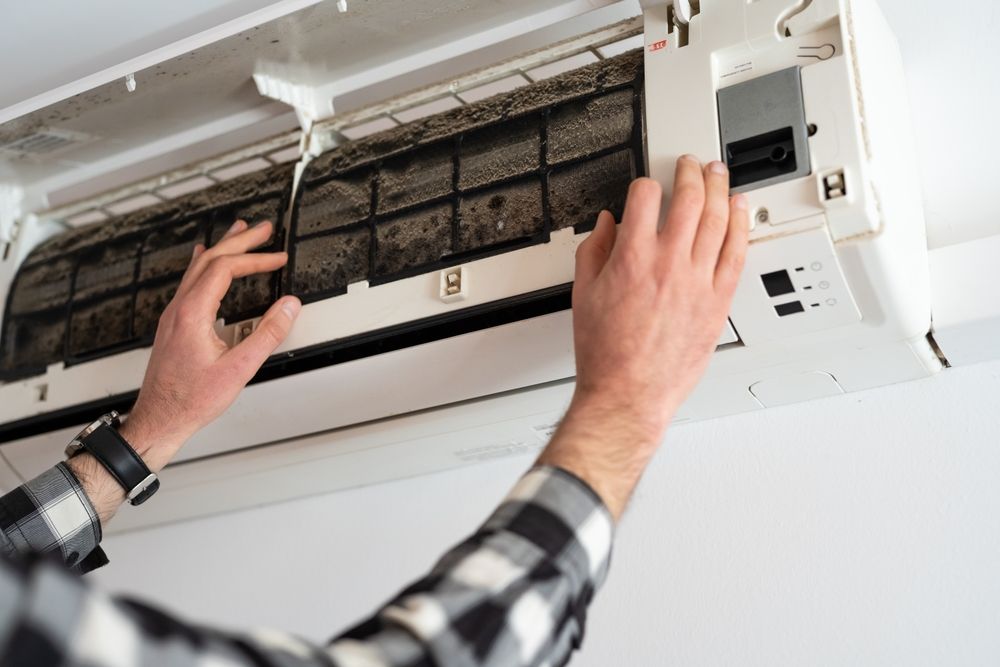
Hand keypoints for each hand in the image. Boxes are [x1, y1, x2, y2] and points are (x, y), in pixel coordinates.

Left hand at [70, 220, 299, 521]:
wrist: (159, 418)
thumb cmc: (191, 400)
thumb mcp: (238, 369)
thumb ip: (267, 334)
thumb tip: (289, 306)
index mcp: (193, 313)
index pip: (225, 269)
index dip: (255, 259)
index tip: (278, 259)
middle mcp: (179, 308)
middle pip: (210, 259)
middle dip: (240, 241)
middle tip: (265, 228)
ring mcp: (173, 314)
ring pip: (198, 268)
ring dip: (222, 248)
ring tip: (240, 232)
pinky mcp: (174, 323)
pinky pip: (189, 281)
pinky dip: (204, 264)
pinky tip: (203, 259)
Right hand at [537, 157, 749, 518]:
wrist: (629, 393)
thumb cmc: (606, 353)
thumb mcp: (583, 295)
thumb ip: (593, 252)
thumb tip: (606, 226)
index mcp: (631, 257)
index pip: (644, 197)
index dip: (644, 184)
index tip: (646, 185)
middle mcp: (669, 263)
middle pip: (689, 199)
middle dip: (690, 173)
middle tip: (690, 163)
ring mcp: (698, 281)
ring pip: (718, 219)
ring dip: (720, 189)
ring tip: (719, 173)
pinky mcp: (718, 301)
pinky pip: (737, 253)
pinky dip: (742, 225)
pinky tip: (742, 210)